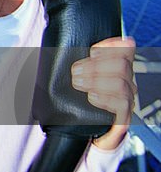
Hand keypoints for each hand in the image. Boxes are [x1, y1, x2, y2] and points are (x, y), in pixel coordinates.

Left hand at [72, 36, 136, 150]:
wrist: (74, 131)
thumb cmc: (66, 98)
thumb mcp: (63, 74)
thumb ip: (62, 57)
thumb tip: (45, 39)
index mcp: (113, 66)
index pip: (125, 48)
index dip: (112, 46)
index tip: (91, 50)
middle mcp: (124, 81)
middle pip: (122, 64)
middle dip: (96, 66)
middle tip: (74, 73)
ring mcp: (125, 99)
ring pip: (122, 82)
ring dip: (97, 80)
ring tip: (78, 84)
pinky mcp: (123, 118)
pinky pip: (123, 104)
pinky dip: (106, 98)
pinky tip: (92, 97)